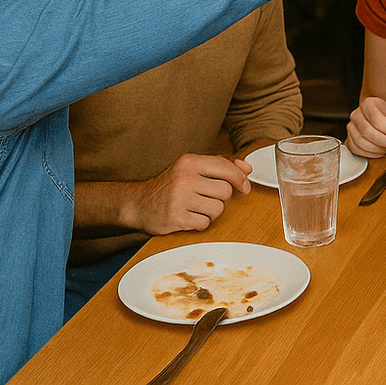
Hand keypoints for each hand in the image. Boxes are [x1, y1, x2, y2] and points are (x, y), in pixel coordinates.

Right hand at [127, 153, 251, 235]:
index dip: (241, 178)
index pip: (226, 168)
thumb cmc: (170, 186)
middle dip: (220, 198)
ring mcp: (180, 198)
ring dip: (212, 213)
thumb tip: (247, 168)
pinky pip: (205, 223)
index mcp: (189, 162)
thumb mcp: (191, 169)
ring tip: (197, 208)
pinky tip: (189, 217)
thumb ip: (220, 166)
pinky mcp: (177, 218)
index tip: (245, 186)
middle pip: (225, 191)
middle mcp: (185, 178)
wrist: (138, 204)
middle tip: (205, 198)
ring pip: (218, 208)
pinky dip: (200, 223)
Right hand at [346, 96, 385, 157]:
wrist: (382, 119)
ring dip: (380, 148)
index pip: (376, 119)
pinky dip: (372, 153)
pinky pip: (358, 150)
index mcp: (368, 104)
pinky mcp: (349, 141)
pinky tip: (382, 150)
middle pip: (368, 131)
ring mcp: (351, 128)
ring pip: (361, 142)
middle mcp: (356, 115)